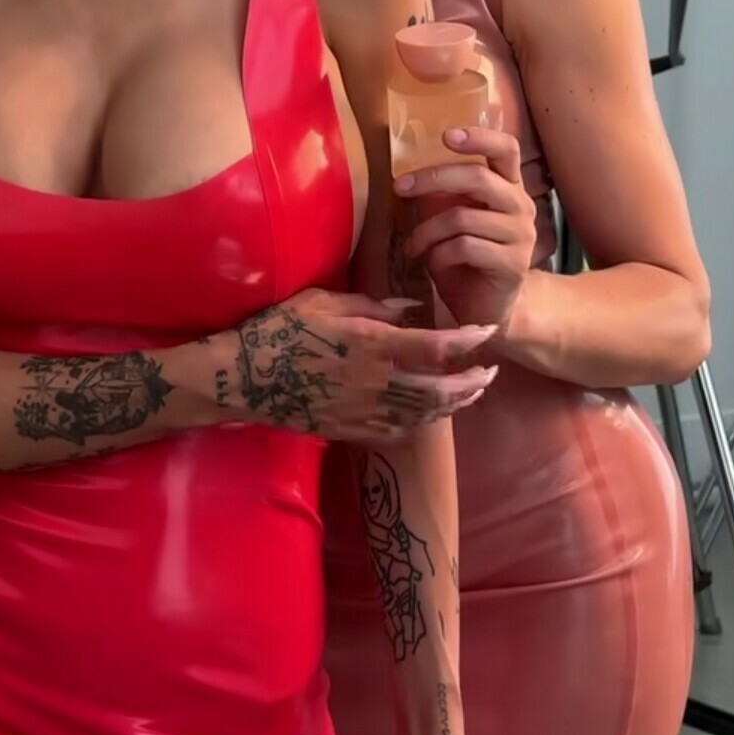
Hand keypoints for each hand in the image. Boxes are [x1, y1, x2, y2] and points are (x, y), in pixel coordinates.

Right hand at [222, 290, 498, 442]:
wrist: (243, 378)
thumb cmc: (280, 330)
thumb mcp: (324, 302)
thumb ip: (372, 306)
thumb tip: (411, 308)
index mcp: (372, 345)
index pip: (435, 346)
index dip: (467, 341)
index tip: (486, 332)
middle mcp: (376, 383)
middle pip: (440, 390)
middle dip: (472, 383)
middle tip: (490, 372)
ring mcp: (365, 411)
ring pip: (424, 415)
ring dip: (453, 405)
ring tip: (470, 393)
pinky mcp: (351, 430)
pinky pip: (398, 432)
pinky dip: (421, 423)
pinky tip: (429, 415)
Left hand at [394, 127, 536, 334]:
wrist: (486, 310)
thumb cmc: (465, 259)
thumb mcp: (453, 219)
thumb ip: (445, 194)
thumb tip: (409, 171)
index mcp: (509, 188)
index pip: (506, 149)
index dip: (479, 137)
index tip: (447, 135)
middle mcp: (521, 206)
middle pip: (479, 178)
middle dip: (433, 179)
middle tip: (400, 187)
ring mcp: (520, 236)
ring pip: (462, 217)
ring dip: (427, 231)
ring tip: (413, 245)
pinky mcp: (513, 264)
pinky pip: (464, 247)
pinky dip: (438, 254)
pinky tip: (431, 263)